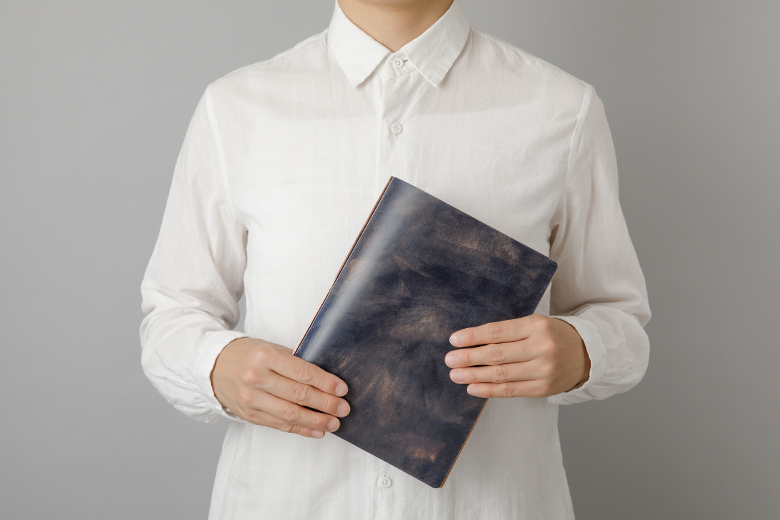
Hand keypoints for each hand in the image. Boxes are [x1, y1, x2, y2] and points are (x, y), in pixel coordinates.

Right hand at [211, 337, 349, 437]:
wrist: (213, 366)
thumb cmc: (249, 354)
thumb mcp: (270, 349)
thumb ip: (294, 362)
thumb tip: (327, 380)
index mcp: (265, 356)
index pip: (302, 372)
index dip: (326, 383)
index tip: (342, 389)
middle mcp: (257, 378)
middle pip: (299, 395)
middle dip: (326, 404)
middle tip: (344, 408)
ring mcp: (251, 399)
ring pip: (290, 414)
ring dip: (317, 421)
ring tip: (335, 423)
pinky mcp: (249, 415)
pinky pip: (280, 425)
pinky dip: (301, 429)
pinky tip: (317, 431)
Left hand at [444, 314, 589, 397]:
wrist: (586, 354)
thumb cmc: (551, 335)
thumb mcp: (534, 324)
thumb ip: (507, 332)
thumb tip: (471, 341)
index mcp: (536, 325)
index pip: (497, 331)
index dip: (473, 336)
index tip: (454, 340)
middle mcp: (541, 347)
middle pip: (497, 354)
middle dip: (469, 357)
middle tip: (449, 359)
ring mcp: (543, 370)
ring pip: (501, 374)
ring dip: (474, 375)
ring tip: (455, 374)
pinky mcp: (542, 389)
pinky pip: (510, 390)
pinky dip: (489, 390)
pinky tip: (472, 388)